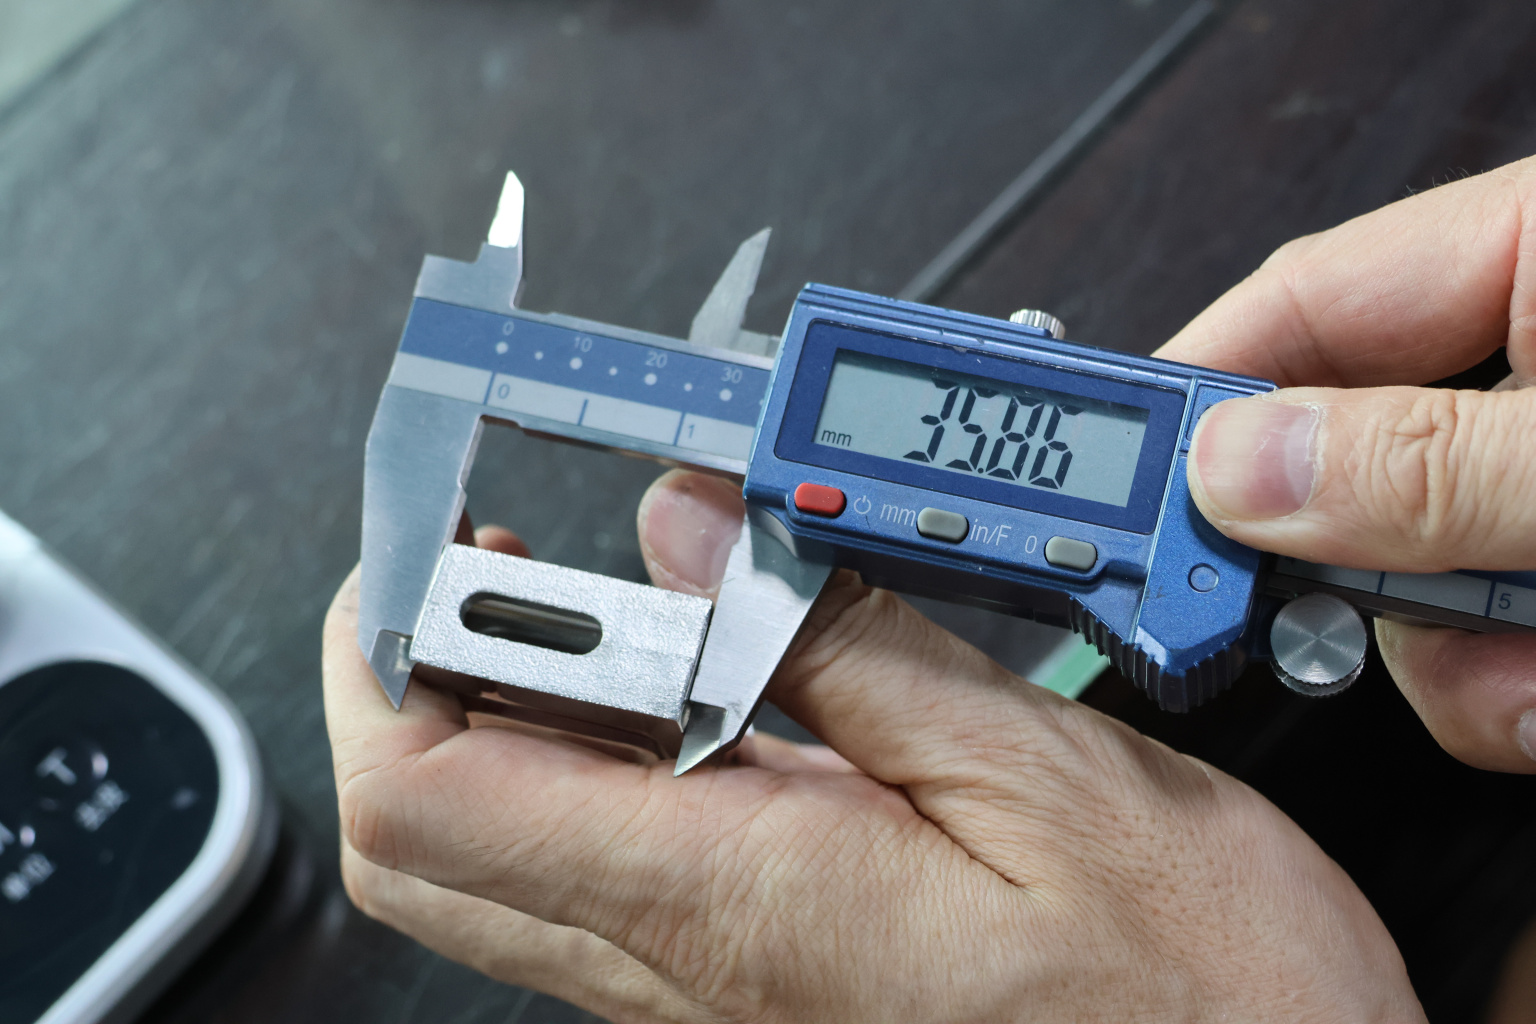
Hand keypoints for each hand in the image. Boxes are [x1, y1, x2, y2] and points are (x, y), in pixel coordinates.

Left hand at [325, 473, 1421, 1021]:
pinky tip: (694, 690)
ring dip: (509, 714)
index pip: (431, 796)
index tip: (437, 537)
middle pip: (422, 838)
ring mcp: (700, 990)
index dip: (386, 653)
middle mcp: (682, 966)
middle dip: (416, 677)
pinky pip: (600, 876)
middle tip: (500, 563)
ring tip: (604, 603)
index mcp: (733, 902)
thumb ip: (842, 643)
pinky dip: (600, 764)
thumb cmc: (1191, 990)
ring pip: (497, 858)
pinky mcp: (743, 983)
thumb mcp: (1042, 773)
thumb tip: (689, 528)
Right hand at [1159, 155, 1535, 772]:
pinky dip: (1510, 691)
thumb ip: (1431, 461)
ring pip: (1419, 574)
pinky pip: (1496, 637)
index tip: (1113, 484)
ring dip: (1450, 662)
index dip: (1193, 394)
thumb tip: (1243, 472)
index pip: (1303, 302)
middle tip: (1291, 620)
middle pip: (1344, 462)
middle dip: (1332, 571)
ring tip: (1524, 683)